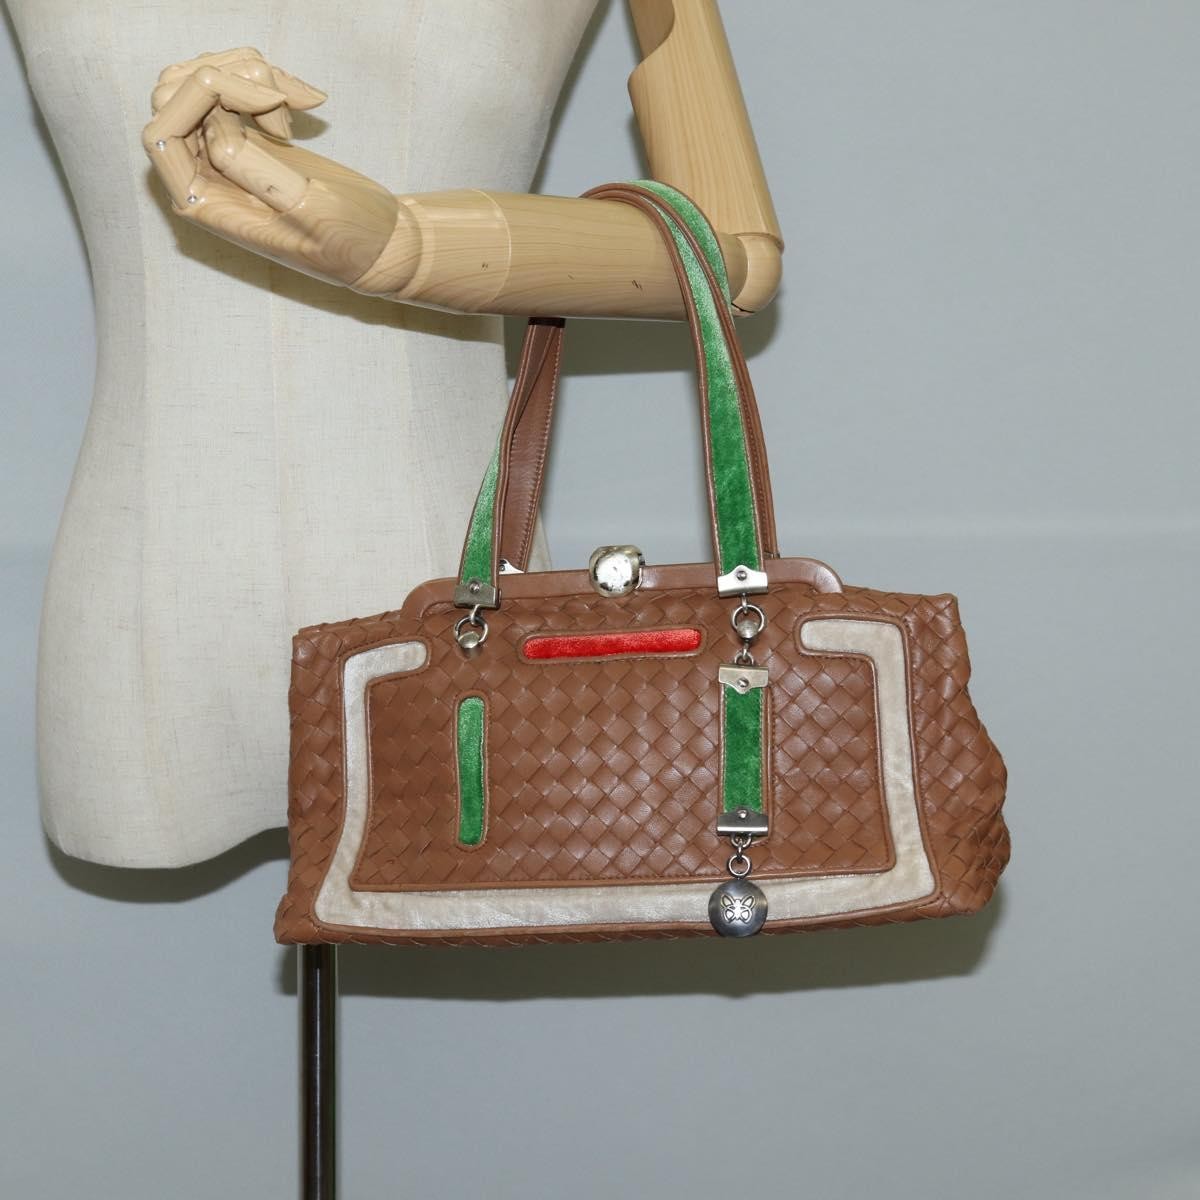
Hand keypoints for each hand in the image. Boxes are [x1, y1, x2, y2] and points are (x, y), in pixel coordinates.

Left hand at [143, 48, 398, 286]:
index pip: (162, 134)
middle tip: (283, 94)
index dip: (199, 98)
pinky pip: (230, 84)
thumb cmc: (351, 241)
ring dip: (248, 71)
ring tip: (300, 97)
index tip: (264, 97)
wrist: (382, 242)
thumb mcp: (311, 212)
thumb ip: (257, 175)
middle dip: (225, 77)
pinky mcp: (246, 133)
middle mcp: (202, 177)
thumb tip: (214, 132)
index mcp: (205, 205)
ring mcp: (220, 152)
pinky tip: (304, 99)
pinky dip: (264, 77)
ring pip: (200, 81)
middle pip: (174, 97)